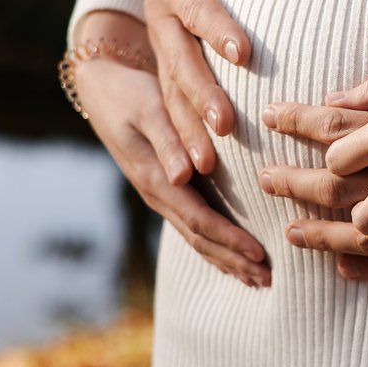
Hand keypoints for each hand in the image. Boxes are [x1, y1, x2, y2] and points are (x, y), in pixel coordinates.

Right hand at [73, 9, 270, 286]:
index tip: (259, 254)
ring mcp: (160, 193)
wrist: (99, 87)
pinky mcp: (165, 186)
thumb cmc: (129, 92)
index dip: (229, 239)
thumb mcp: (148, 108)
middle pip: (200, 238)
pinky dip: (215, 243)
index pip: (199, 219)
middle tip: (268, 279)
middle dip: (233, 259)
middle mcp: (158, 193)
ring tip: (257, 277)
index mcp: (155, 178)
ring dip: (226, 258)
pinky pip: (193, 223)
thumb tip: (182, 178)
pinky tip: (232, 254)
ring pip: (196, 236)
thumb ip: (167, 140)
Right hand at [141, 0, 265, 175]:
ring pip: (171, 92)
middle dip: (199, 97)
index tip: (245, 52)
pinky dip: (187, 136)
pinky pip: (175, 103)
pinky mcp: (171, 61)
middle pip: (178, 62)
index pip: (195, 6)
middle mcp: (161, 17)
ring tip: (207, 166)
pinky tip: (207, 172)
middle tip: (225, 126)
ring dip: (187, 129)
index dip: (217, 28)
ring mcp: (163, 44)